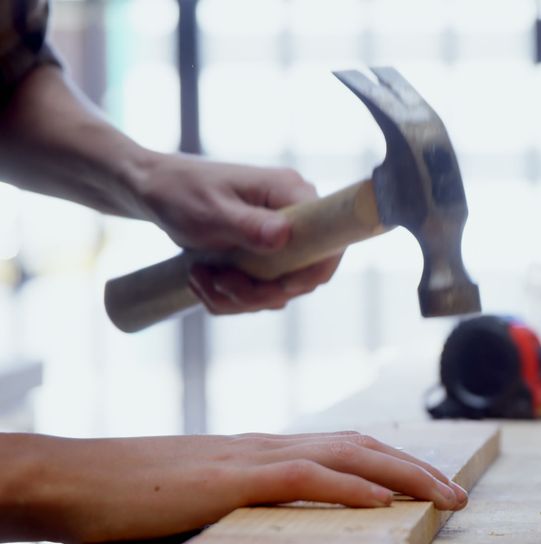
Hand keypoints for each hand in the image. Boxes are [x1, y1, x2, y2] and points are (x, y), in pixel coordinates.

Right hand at [0, 431, 467, 543]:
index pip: (349, 447)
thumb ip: (256, 495)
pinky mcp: (230, 480)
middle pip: (363, 447)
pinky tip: (382, 501)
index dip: (397, 461)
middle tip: (458, 492)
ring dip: (403, 474)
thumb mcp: (212, 491)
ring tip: (443, 494)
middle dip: (418, 467)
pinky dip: (349, 487)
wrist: (80, 477)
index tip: (433, 481)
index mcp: (268, 448)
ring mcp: (252, 458)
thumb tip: (297, 512)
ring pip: (347, 456)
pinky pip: (304, 478)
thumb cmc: (139, 490)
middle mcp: (271, 444)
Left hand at [135, 153, 341, 313]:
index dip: (313, 272)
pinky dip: (230, 297)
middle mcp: (294, 217)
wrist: (152, 190)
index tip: (277, 285)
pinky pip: (260, 291)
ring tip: (199, 276)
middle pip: (303, 275)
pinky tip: (201, 280)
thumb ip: (248, 225)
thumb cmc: (179, 191)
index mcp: (292, 193)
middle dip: (259, 292)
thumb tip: (284, 237)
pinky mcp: (264, 255)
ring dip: (237, 297)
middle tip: (218, 281)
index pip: (330, 240)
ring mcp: (280, 238)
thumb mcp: (210, 210)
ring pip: (279, 290)